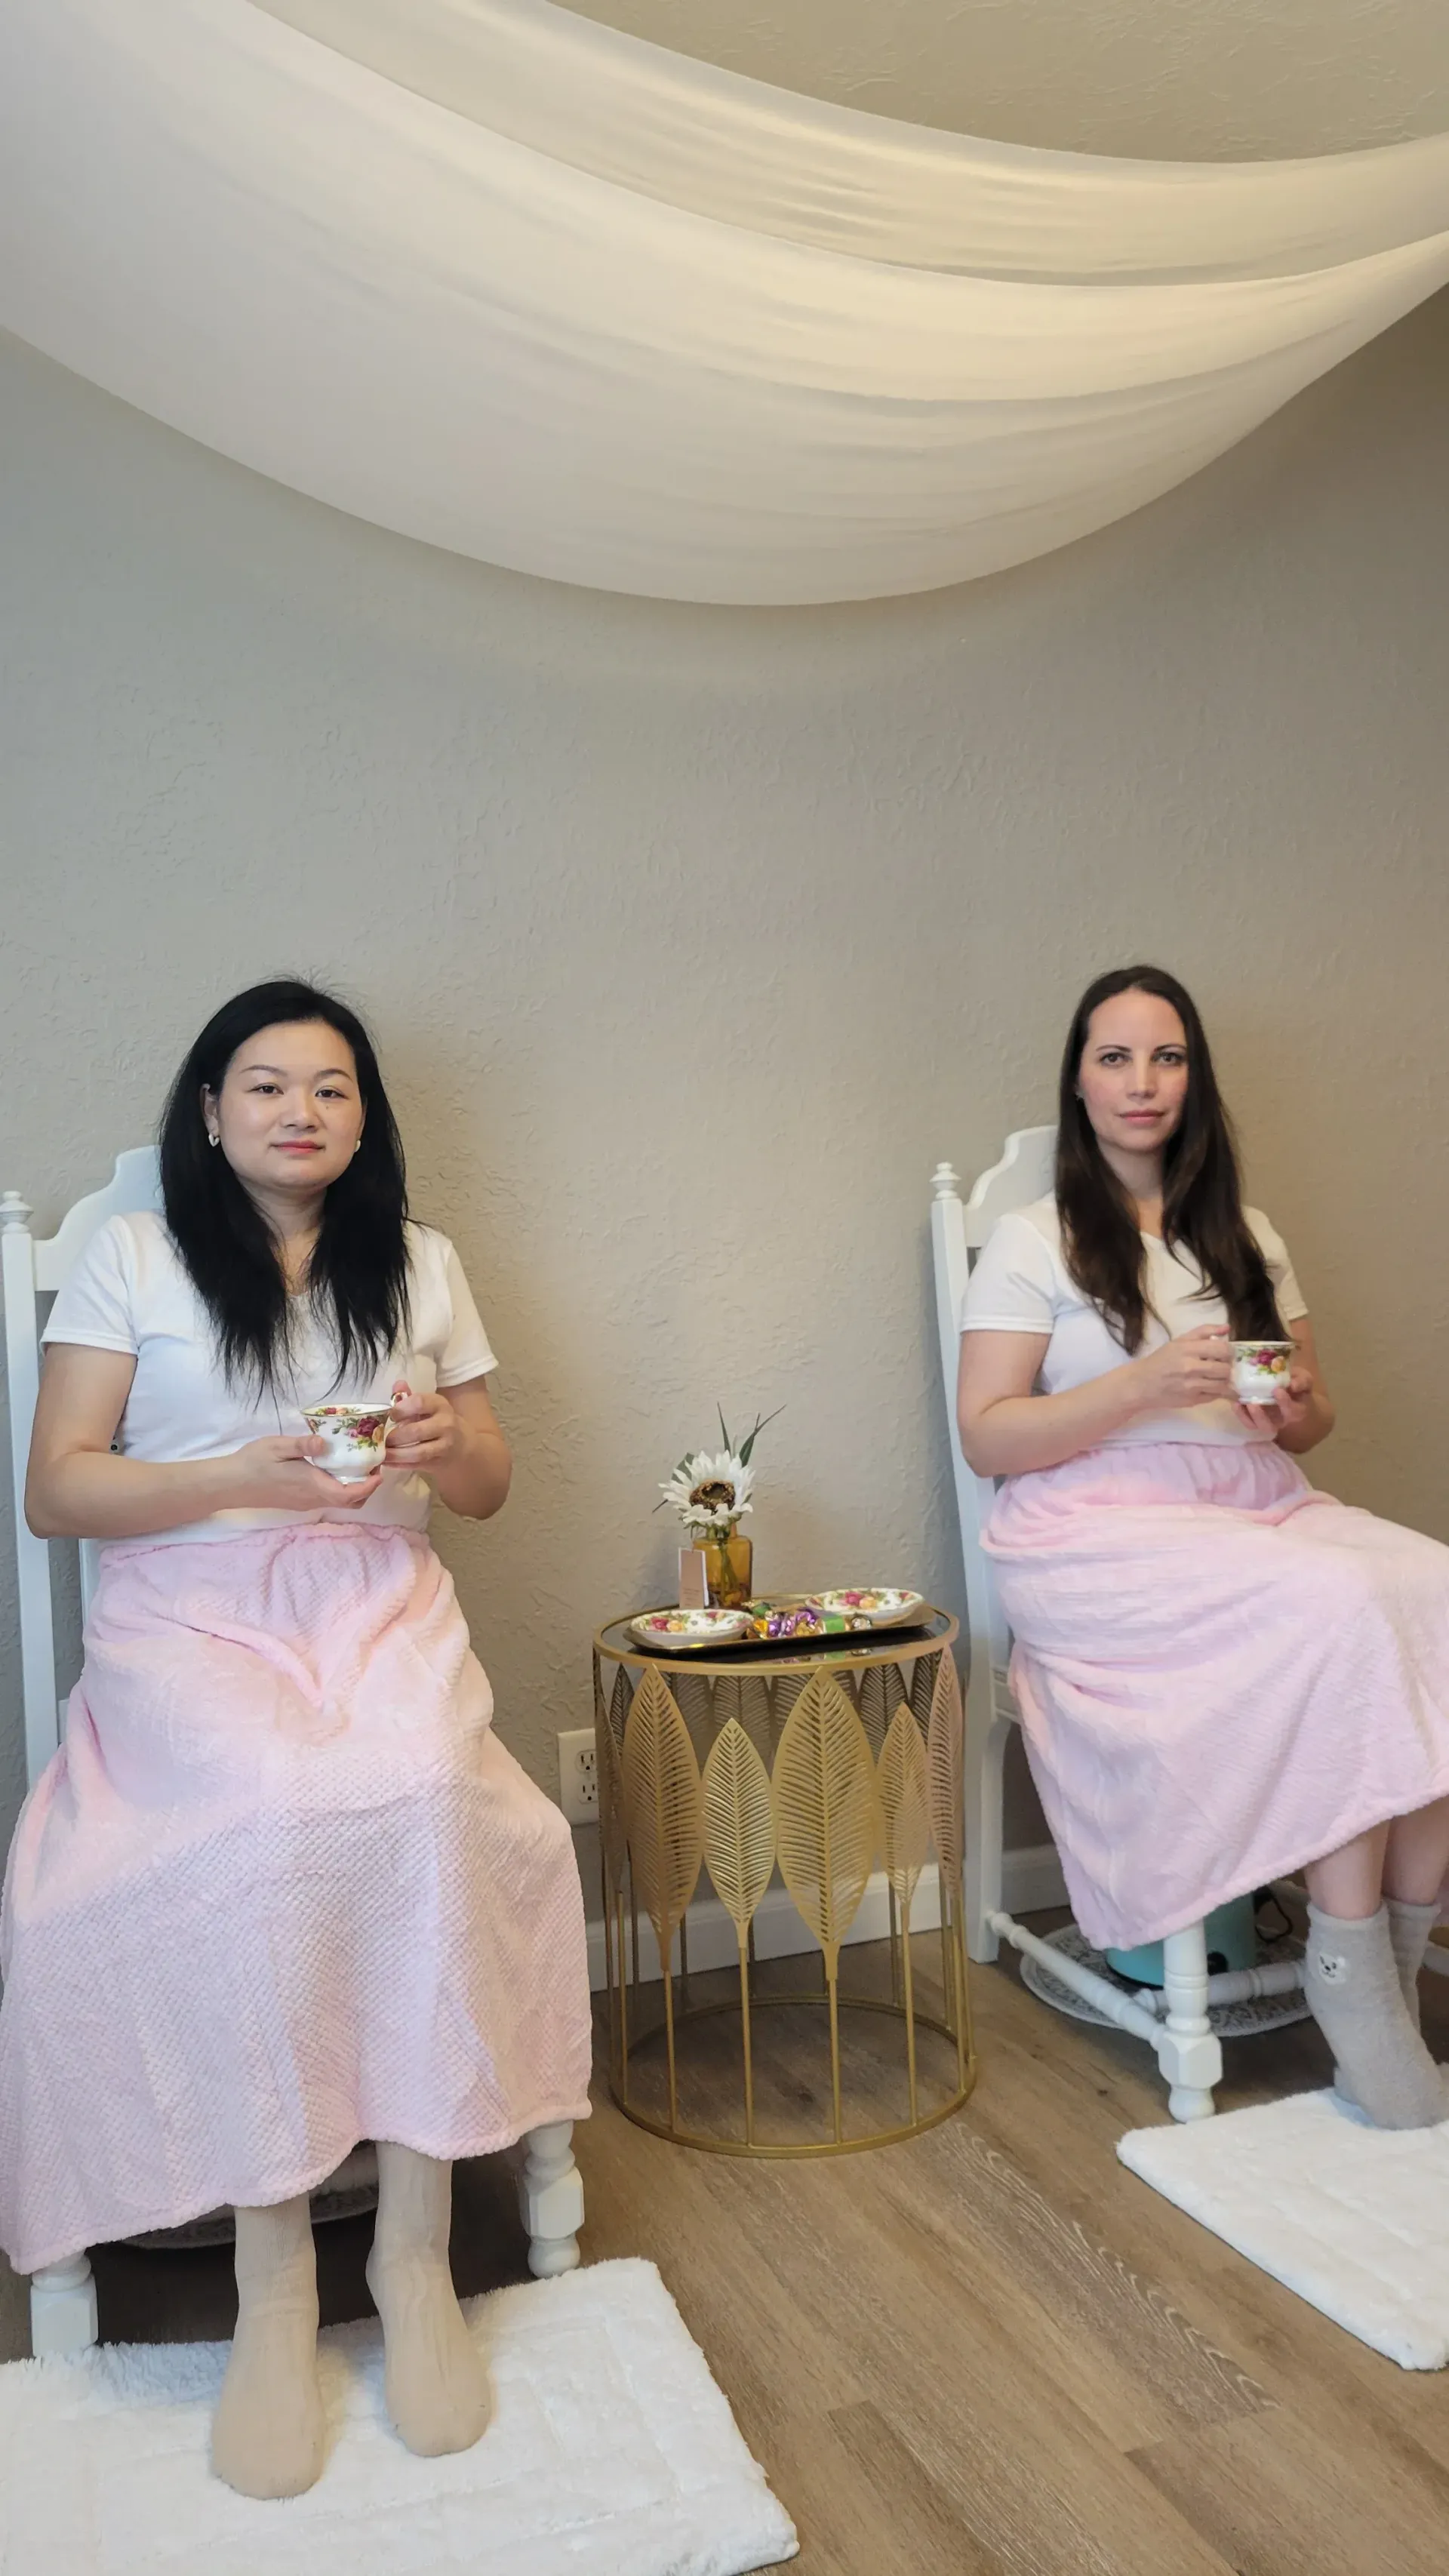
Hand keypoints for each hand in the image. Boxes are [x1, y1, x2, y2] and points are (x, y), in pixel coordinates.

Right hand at [216, 1435, 383, 1511]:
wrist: (231, 1484)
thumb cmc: (253, 1463)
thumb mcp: (277, 1446)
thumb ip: (302, 1445)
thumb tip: (324, 1442)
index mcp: (311, 1485)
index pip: (349, 1495)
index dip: (368, 1486)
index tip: (379, 1472)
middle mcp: (312, 1498)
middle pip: (349, 1502)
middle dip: (367, 1488)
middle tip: (373, 1466)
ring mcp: (305, 1502)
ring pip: (339, 1501)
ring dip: (354, 1489)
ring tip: (358, 1465)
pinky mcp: (298, 1501)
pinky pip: (327, 1498)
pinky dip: (340, 1488)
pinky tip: (335, 1469)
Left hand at [384, 1380, 468, 1478]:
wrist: (463, 1446)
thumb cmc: (439, 1422)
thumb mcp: (429, 1406)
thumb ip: (410, 1397)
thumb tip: (397, 1384)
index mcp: (440, 1405)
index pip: (419, 1402)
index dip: (400, 1409)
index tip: (389, 1415)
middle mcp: (445, 1424)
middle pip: (415, 1431)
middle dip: (393, 1437)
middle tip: (379, 1439)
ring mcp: (444, 1446)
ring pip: (417, 1452)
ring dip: (395, 1454)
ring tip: (381, 1453)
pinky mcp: (439, 1463)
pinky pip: (417, 1465)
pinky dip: (400, 1465)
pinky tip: (387, 1462)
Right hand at [1128, 1325, 1233, 1413]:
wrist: (1142, 1384)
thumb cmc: (1161, 1360)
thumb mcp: (1179, 1341)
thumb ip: (1204, 1332)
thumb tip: (1227, 1328)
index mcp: (1187, 1349)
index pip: (1222, 1349)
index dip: (1228, 1351)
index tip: (1225, 1353)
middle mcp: (1190, 1368)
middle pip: (1225, 1369)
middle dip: (1227, 1367)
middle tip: (1222, 1365)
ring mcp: (1192, 1386)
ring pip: (1222, 1384)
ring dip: (1224, 1380)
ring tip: (1218, 1377)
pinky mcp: (1192, 1401)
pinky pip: (1215, 1396)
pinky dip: (1218, 1392)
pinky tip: (1212, 1387)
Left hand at [1236, 1365, 1313, 1437]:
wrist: (1289, 1385)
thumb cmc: (1297, 1383)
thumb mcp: (1304, 1378)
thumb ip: (1301, 1381)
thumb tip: (1292, 1385)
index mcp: (1297, 1411)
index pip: (1292, 1412)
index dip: (1285, 1403)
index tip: (1277, 1390)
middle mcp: (1281, 1420)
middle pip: (1270, 1427)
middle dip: (1260, 1417)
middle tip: (1253, 1403)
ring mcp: (1267, 1420)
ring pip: (1256, 1427)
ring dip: (1247, 1417)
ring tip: (1240, 1403)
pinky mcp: (1255, 1417)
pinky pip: (1247, 1421)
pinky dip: (1240, 1414)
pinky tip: (1235, 1403)